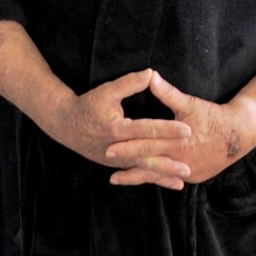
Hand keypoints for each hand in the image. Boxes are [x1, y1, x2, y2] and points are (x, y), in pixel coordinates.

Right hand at [54, 68, 191, 188]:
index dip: (168, 130)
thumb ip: (129, 83)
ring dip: (163, 174)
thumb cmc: (87, 105)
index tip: (187, 130)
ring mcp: (116, 160)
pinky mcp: (116, 165)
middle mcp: (117, 148)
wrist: (66, 125)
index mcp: (116, 128)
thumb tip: (151, 73)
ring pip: (143, 168)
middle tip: (189, 163)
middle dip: (169, 160)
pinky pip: (137, 173)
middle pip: (147, 155)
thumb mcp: (106, 91)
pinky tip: (169, 182)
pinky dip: (153, 178)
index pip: (147, 129)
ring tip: (182, 179)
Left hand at [114, 70, 255, 185]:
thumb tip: (150, 76)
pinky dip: (155, 179)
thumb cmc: (213, 116)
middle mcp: (182, 161)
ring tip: (115, 178)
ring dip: (136, 176)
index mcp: (178, 143)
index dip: (127, 146)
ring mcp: (188, 172)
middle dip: (126, 164)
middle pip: (148, 163)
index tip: (109, 147)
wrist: (239, 134)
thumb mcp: (190, 104)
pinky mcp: (194, 177)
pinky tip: (140, 179)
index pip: (147, 145)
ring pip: (157, 175)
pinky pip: (170, 178)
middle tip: (106, 162)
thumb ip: (168, 93)